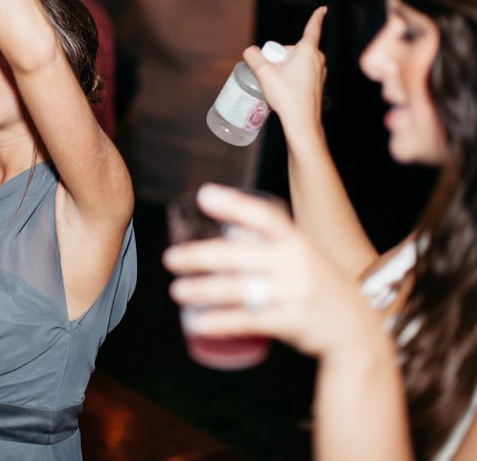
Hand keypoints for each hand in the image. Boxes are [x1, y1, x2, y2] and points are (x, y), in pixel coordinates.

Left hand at [163, 184, 379, 358]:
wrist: (357, 330)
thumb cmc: (318, 285)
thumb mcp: (304, 254)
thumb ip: (269, 240)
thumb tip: (220, 217)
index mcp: (297, 240)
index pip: (264, 216)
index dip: (234, 205)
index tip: (204, 196)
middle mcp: (295, 262)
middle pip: (237, 255)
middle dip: (198, 256)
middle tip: (170, 258)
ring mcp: (294, 292)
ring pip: (237, 289)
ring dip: (201, 290)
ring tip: (177, 291)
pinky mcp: (291, 321)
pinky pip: (248, 321)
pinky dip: (220, 323)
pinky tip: (197, 323)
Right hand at [243, 6, 327, 135]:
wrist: (301, 120)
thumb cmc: (286, 95)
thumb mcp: (264, 73)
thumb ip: (254, 58)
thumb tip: (249, 51)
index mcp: (308, 51)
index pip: (312, 28)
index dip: (316, 17)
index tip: (322, 9)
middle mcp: (318, 59)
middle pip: (295, 49)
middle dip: (281, 56)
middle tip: (271, 71)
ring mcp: (320, 72)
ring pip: (298, 62)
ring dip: (285, 68)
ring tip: (277, 83)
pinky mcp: (317, 84)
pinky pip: (302, 74)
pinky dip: (292, 77)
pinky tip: (284, 90)